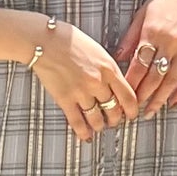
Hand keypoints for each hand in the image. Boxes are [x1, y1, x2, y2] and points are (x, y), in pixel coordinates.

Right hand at [26, 17, 139, 141]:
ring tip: (99, 126)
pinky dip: (83, 132)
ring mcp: (81, 93)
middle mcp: (98, 83)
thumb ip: (108, 69)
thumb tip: (115, 85)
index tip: (131, 115)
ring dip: (100, 126)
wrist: (44, 40)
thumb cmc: (69, 40)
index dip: (132, 110)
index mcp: (109, 69)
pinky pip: (77, 122)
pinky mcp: (65, 99)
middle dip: (115, 120)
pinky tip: (85, 136)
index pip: (129, 97)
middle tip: (114, 121)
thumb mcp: (98, 50)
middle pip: (114, 111)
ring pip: (97, 119)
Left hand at [112, 0, 176, 117]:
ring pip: (171, 80)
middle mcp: (170, 42)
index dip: (131, 84)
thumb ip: (131, 36)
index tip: (123, 96)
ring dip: (160, 99)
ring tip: (150, 112)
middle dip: (143, 97)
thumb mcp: (143, 11)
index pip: (139, 65)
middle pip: (155, 77)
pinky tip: (173, 102)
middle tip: (133, 110)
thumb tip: (117, 56)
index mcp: (153, 32)